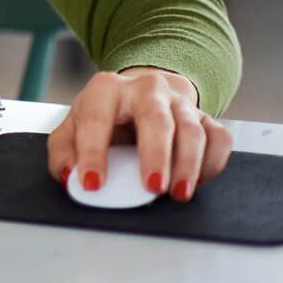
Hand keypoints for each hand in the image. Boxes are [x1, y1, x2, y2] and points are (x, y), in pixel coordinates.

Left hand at [46, 66, 231, 201]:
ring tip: (177, 193)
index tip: (92, 183)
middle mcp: (146, 89)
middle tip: (151, 187)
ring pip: (191, 129)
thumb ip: (63, 152)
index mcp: (106, 89)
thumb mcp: (73, 129)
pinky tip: (198, 181)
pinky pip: (219, 138)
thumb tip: (69, 176)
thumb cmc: (104, 117)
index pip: (96, 118)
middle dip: (155, 153)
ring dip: (188, 164)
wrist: (140, 96)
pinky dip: (212, 163)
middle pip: (155, 117)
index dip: (92, 152)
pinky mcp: (205, 118)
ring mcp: (179, 103)